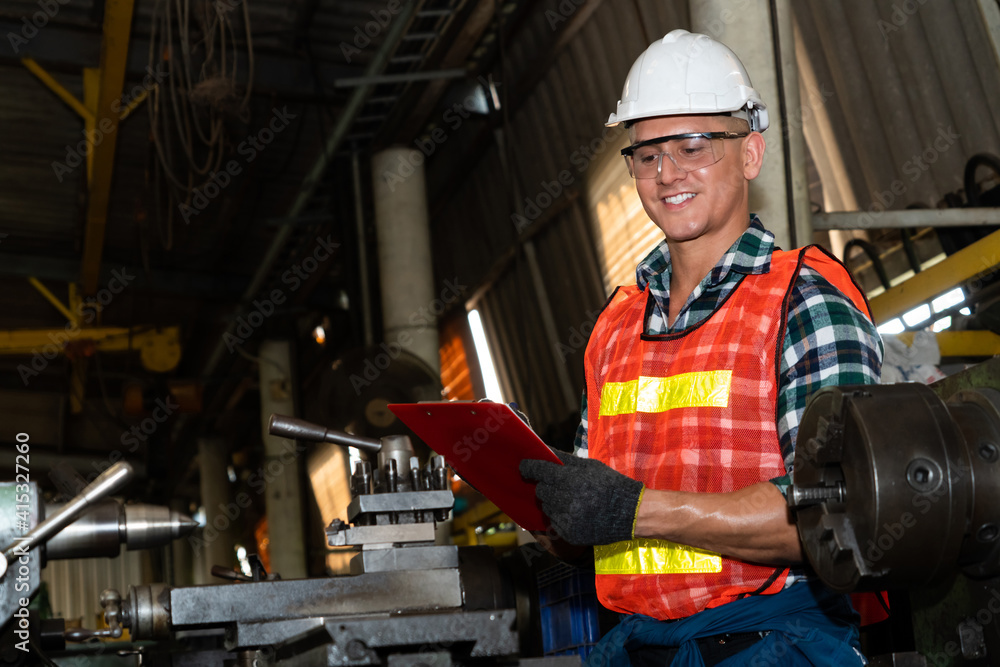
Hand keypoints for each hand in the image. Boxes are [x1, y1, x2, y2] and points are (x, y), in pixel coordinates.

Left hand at [519, 450, 643, 545]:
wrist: (632, 513)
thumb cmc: (611, 485)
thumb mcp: (590, 466)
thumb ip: (565, 459)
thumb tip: (544, 450)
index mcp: (572, 480)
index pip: (540, 471)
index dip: (529, 467)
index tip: (523, 466)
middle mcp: (567, 500)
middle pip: (541, 490)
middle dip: (546, 486)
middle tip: (559, 485)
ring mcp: (568, 519)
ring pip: (546, 507)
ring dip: (553, 502)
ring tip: (571, 500)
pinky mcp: (570, 534)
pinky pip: (554, 522)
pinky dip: (560, 517)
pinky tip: (576, 513)